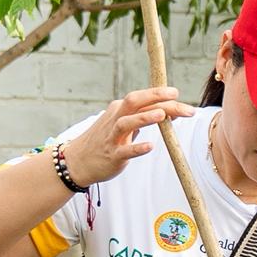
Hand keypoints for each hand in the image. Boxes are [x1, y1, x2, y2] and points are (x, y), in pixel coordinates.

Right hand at [56, 86, 183, 192]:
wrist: (78, 161)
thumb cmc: (107, 140)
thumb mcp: (125, 125)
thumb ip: (145, 117)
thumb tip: (172, 111)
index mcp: (120, 110)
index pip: (142, 98)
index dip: (161, 95)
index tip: (179, 95)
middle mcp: (115, 119)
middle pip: (134, 102)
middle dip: (155, 97)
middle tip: (176, 97)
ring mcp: (112, 137)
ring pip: (126, 123)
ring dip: (144, 118)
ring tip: (162, 114)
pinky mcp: (112, 155)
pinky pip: (124, 151)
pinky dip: (137, 148)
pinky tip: (150, 146)